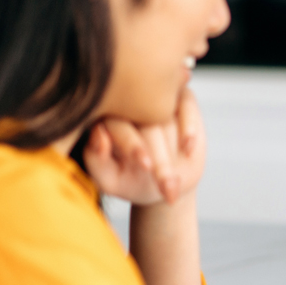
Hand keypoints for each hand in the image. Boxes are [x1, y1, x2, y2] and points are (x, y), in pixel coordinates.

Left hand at [84, 87, 205, 205]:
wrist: (167, 183)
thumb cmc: (132, 181)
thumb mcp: (110, 180)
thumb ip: (95, 160)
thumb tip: (100, 134)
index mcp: (106, 119)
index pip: (117, 124)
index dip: (133, 144)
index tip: (147, 166)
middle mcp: (130, 104)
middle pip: (146, 122)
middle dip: (160, 157)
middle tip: (167, 186)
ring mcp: (157, 99)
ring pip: (167, 115)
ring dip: (175, 148)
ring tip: (177, 179)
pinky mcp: (181, 98)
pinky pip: (186, 104)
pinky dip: (189, 125)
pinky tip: (188, 148)